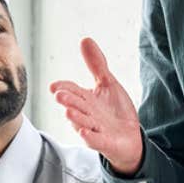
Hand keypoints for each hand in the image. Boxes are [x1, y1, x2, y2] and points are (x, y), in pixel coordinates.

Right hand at [50, 38, 143, 174]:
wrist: (129, 137)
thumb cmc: (114, 111)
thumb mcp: (108, 84)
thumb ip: (97, 65)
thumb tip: (85, 39)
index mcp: (86, 99)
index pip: (72, 91)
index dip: (64, 88)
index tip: (54, 86)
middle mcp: (87, 114)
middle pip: (75, 106)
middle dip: (68, 101)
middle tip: (59, 95)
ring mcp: (95, 129)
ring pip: (83, 123)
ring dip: (75, 118)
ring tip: (68, 112)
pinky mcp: (104, 143)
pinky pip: (95, 140)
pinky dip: (89, 137)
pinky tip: (84, 133)